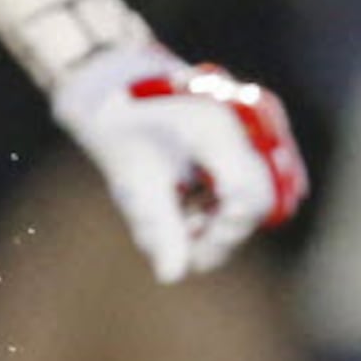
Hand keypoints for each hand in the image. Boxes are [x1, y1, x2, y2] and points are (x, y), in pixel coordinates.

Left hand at [52, 42, 308, 282]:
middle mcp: (236, 128)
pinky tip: (182, 205)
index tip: (192, 255)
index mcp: (216, 131)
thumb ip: (160, 228)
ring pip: (245, 194)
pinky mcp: (232, 141)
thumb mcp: (134, 180)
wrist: (107, 85)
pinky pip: (236, 182)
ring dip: (213, 220)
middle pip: (254, 200)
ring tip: (177, 225)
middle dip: (219, 232)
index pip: (250, 197)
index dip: (224, 235)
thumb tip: (171, 276)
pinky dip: (211, 203)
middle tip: (186, 249)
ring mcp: (237, 132)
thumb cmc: (117, 126)